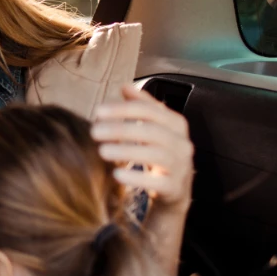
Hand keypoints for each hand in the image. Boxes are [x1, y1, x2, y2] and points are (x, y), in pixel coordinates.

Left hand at [92, 85, 193, 212]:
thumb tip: (124, 87)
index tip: (97, 111)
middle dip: (120, 130)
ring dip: (126, 151)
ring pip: (156, 155)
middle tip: (94, 131)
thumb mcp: (153, 127)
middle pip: (152, 131)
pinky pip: (158, 183)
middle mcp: (182, 143)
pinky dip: (137, 178)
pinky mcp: (175, 188)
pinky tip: (117, 175)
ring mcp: (181, 166)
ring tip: (102, 151)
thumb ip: (141, 107)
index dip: (123, 109)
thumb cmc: (159, 152)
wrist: (175, 188)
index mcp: (176, 124)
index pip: (149, 110)